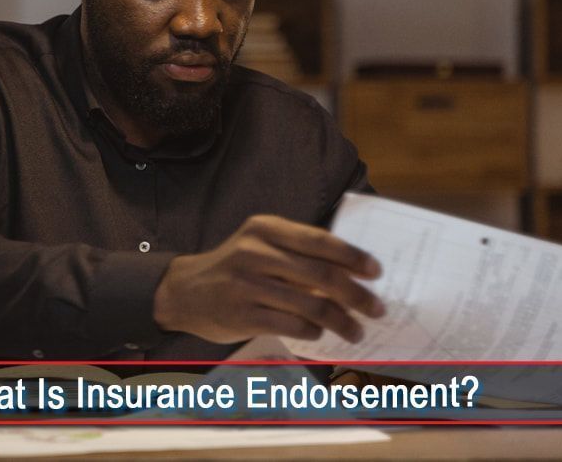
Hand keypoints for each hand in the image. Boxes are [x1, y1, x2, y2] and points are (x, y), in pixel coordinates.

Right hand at [152, 214, 384, 343]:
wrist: (184, 290)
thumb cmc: (233, 267)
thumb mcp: (258, 244)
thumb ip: (296, 252)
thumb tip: (351, 272)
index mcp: (265, 228)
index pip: (320, 240)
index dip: (353, 257)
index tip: (376, 272)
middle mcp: (256, 252)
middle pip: (322, 275)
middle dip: (357, 295)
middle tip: (377, 308)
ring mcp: (247, 284)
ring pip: (311, 305)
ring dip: (341, 321)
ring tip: (356, 331)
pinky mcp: (242, 315)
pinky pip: (291, 326)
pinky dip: (313, 332)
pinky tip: (320, 334)